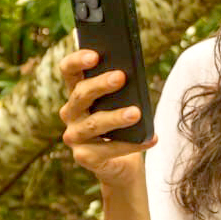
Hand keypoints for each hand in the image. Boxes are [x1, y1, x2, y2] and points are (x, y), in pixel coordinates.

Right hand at [59, 49, 156, 188]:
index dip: (77, 61)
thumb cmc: (123, 127)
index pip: (69, 71)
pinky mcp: (84, 158)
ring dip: (116, 117)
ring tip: (136, 112)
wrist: (123, 164)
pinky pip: (108, 150)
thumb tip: (132, 74)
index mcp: (77, 94)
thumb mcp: (123, 103)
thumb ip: (122, 89)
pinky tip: (151, 138)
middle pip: (80, 95)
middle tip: (121, 77)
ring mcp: (74, 137)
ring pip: (94, 123)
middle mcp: (70, 114)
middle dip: (100, 84)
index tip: (95, 55)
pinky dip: (131, 144)